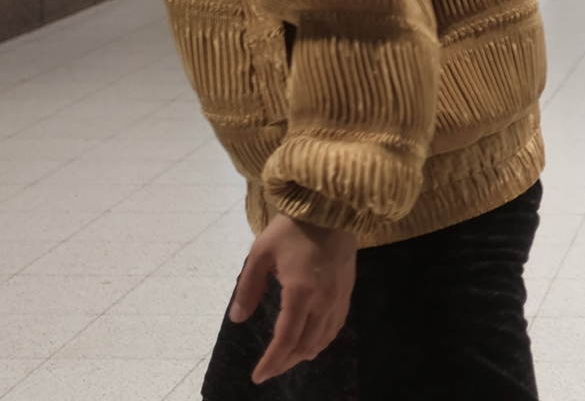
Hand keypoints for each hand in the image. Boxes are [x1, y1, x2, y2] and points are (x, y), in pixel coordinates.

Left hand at [229, 214, 357, 383]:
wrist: (333, 208)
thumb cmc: (292, 229)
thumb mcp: (260, 254)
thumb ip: (248, 288)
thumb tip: (237, 318)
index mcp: (300, 293)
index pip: (285, 339)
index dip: (271, 362)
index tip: (258, 376)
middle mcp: (322, 301)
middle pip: (305, 345)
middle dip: (285, 362)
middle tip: (269, 370)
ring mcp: (338, 297)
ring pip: (323, 338)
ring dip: (304, 353)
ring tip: (288, 359)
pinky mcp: (347, 291)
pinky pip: (336, 325)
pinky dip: (322, 339)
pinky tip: (313, 341)